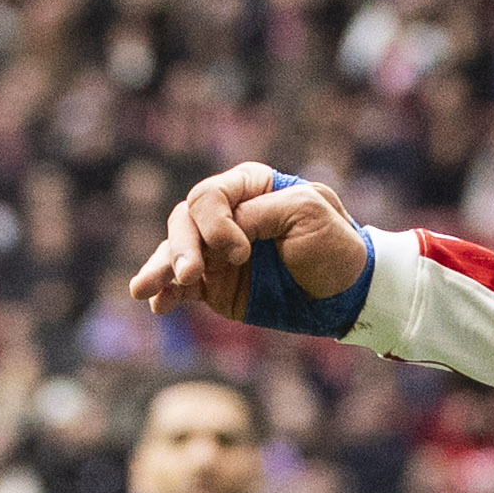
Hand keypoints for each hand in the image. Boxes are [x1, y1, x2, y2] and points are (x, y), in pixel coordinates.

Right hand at [128, 162, 367, 320]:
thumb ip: (263, 212)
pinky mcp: (215, 285)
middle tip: (189, 273)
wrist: (349, 293)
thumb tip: (223, 229)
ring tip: (144, 289)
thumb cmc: (336, 245)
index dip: (215, 222)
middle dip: (181, 247)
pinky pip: (180, 287)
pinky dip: (165, 294)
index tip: (241, 251)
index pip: (210, 196)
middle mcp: (227, 216)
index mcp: (251, 188)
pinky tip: (157, 304)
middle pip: (184, 221)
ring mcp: (217, 252)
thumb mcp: (310, 213)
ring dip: (160, 269)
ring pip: (174, 252)